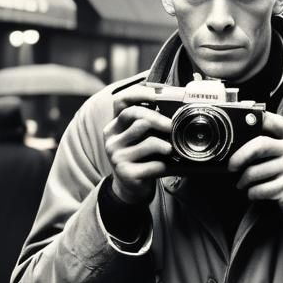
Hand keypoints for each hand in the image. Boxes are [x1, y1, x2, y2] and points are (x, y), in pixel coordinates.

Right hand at [103, 85, 173, 205]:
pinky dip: (165, 165)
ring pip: (148, 141)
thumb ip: (145, 123)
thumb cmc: (139, 158)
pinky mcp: (126, 173)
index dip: (139, 93)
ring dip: (164, 145)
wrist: (130, 189)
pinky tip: (166, 166)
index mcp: (113, 126)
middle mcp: (111, 139)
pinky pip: (153, 164)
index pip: (121, 101)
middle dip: (157, 118)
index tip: (158, 94)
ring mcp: (117, 157)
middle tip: (171, 125)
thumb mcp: (137, 138)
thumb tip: (171, 104)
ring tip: (171, 149)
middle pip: (135, 116)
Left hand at [228, 112, 282, 224]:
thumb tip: (235, 140)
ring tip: (243, 184)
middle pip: (259, 145)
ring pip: (254, 172)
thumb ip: (267, 142)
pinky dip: (252, 194)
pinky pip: (259, 189)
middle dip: (238, 157)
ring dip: (243, 181)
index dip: (248, 123)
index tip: (233, 133)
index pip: (268, 120)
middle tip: (231, 167)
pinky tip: (255, 194)